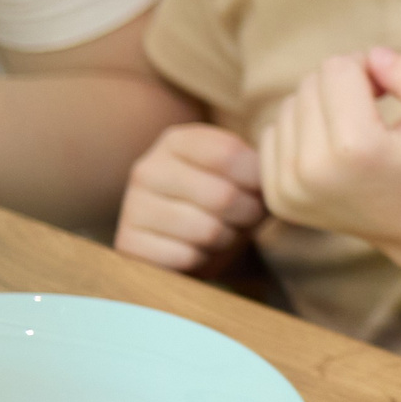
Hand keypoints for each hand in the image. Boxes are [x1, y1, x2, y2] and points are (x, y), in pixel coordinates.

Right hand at [115, 121, 264, 274]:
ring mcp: (132, 207)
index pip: (227, 154)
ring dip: (226, 239)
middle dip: (247, 214)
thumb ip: (257, 167)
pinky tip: (196, 251)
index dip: (256, 178)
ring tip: (222, 232)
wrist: (184, 242)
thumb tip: (272, 178)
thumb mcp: (239, 174)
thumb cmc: (222, 202)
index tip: (262, 190)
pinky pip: (185, 258)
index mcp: (177, 141)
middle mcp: (148, 168)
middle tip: (246, 217)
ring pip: (207, 230)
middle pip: (222, 195)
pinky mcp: (128, 245)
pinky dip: (201, 260)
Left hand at [259, 48, 400, 245]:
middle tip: (374, 109)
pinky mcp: (276, 198)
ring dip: (323, 108)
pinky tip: (333, 150)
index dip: (368, 68)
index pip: (338, 67)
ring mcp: (289, 188)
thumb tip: (373, 56)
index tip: (388, 91)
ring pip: (290, 105)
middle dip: (344, 85)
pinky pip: (273, 133)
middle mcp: (312, 171)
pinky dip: (303, 132)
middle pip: (311, 83)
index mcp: (355, 148)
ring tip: (356, 130)